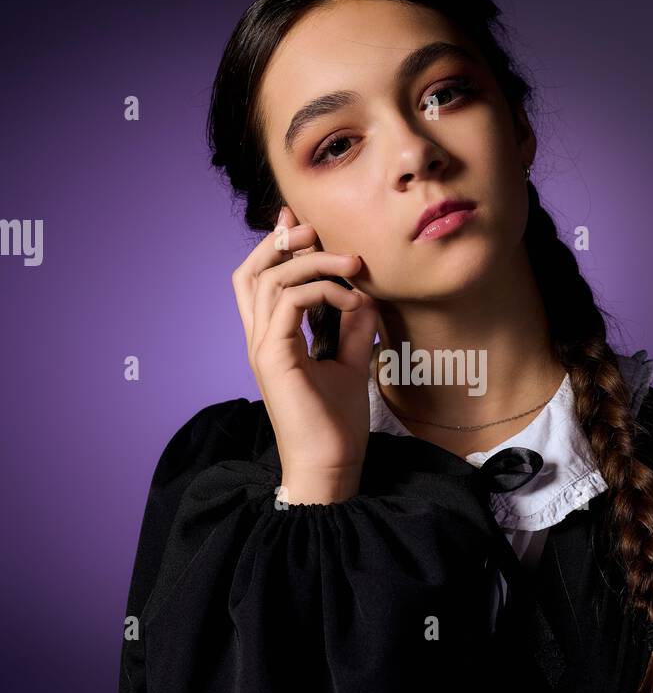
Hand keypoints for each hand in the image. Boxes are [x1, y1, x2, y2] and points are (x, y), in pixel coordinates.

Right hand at [231, 203, 379, 490]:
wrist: (331, 465)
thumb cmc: (337, 423)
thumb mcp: (351, 362)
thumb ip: (352, 327)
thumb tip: (363, 293)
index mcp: (272, 340)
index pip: (259, 281)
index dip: (275, 248)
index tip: (305, 226)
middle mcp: (260, 340)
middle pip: (249, 272)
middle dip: (280, 243)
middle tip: (316, 231)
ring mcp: (262, 348)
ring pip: (270, 280)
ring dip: (313, 263)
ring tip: (352, 264)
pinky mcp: (273, 358)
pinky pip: (289, 302)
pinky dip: (322, 291)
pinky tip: (351, 301)